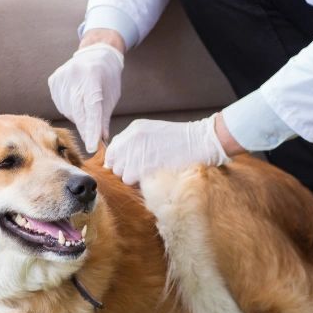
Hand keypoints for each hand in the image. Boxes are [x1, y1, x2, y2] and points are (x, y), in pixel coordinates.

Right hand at [48, 42, 124, 152]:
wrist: (95, 53)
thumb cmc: (107, 77)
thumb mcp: (112, 96)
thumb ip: (104, 118)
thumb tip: (101, 141)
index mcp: (93, 76)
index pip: (91, 108)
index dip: (92, 129)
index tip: (92, 146)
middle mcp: (74, 74)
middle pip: (78, 111)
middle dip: (85, 128)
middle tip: (91, 139)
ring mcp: (61, 77)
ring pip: (68, 110)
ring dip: (78, 117)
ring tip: (86, 107)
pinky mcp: (53, 80)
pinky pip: (60, 104)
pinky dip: (69, 109)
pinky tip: (76, 101)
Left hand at [106, 115, 228, 185]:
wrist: (200, 141)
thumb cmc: (179, 139)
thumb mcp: (152, 132)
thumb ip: (133, 142)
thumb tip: (117, 160)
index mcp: (133, 129)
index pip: (112, 150)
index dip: (117, 161)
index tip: (126, 166)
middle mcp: (132, 140)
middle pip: (115, 164)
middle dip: (125, 170)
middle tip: (141, 171)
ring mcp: (138, 153)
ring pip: (123, 175)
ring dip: (133, 178)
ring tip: (149, 174)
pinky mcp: (146, 166)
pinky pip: (133, 181)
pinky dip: (141, 183)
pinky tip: (153, 177)